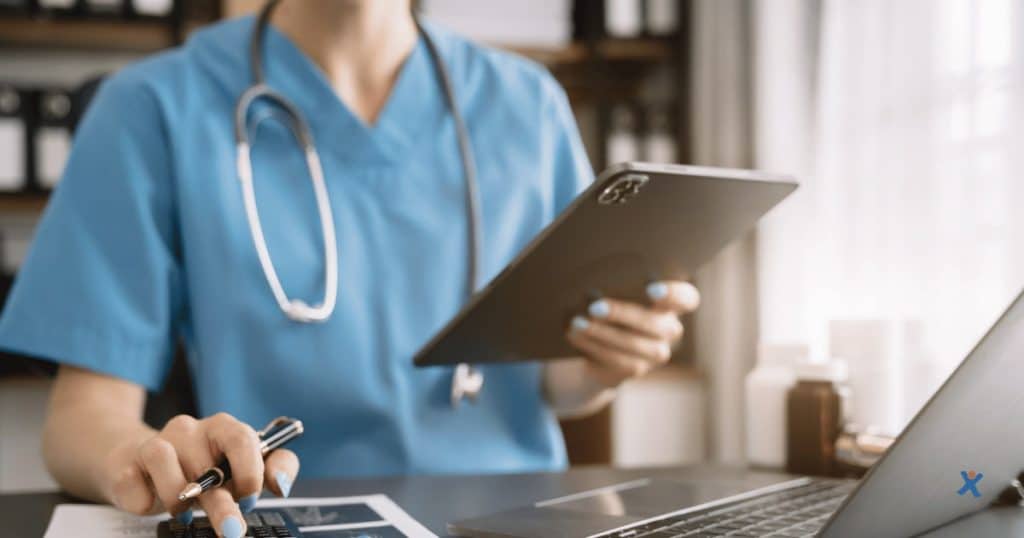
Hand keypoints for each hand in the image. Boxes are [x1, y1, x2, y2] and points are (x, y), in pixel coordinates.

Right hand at [103, 413, 298, 537]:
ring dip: (177, 497)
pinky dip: (143, 500)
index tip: (250, 499)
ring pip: (164, 461)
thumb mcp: (242, 468)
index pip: (242, 438)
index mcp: (223, 428)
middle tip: (231, 530)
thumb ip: (274, 468)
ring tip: (184, 511)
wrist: (141, 464)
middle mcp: (190, 430)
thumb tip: (281, 485)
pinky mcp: (126, 463)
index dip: (249, 471)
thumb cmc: (203, 469)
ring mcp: (156, 442)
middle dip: (221, 504)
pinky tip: (149, 504)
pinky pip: (132, 481)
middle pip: (206, 463)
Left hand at [566, 281, 699, 387]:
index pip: (686, 298)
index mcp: (671, 302)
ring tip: (577, 322)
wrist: (596, 341)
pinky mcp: (636, 369)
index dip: (674, 295)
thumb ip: (616, 284)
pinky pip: (617, 361)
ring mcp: (655, 352)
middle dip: (623, 314)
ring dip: (602, 333)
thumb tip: (594, 279)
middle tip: (594, 307)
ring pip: (634, 344)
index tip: (651, 289)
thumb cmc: (608, 300)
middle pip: (656, 323)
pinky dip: (594, 346)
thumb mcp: (615, 290)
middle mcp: (669, 328)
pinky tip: (576, 336)